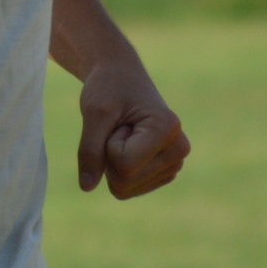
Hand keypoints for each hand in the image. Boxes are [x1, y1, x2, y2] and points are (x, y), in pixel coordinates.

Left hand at [75, 59, 189, 198]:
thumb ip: (89, 150)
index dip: (108, 144)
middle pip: (124, 182)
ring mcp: (173, 165)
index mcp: (168, 129)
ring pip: (124, 189)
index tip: (119, 120)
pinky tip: (129, 145)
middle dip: (109, 156)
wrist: (121, 77)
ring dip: (113, 162)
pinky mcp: (163, 174)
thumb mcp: (94, 113)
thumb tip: (87, 187)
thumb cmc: (109, 87)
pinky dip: (118, 169)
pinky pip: (126, 190)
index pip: (124, 166)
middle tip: (120, 127)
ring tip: (124, 134)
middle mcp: (179, 150)